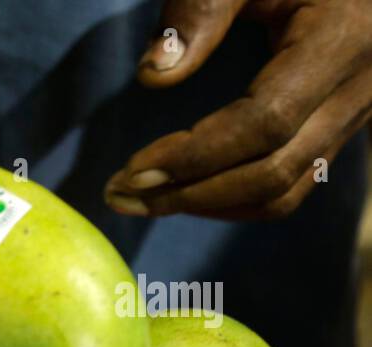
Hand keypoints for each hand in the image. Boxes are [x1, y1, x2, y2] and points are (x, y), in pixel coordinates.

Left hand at [106, 0, 371, 219]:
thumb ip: (199, 10)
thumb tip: (153, 76)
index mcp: (340, 38)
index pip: (265, 122)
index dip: (196, 155)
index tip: (132, 170)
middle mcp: (359, 87)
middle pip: (272, 172)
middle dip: (190, 194)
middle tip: (119, 196)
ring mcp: (354, 113)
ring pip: (283, 192)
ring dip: (206, 206)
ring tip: (140, 199)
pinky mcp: (339, 127)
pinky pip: (289, 186)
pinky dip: (232, 199)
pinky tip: (181, 190)